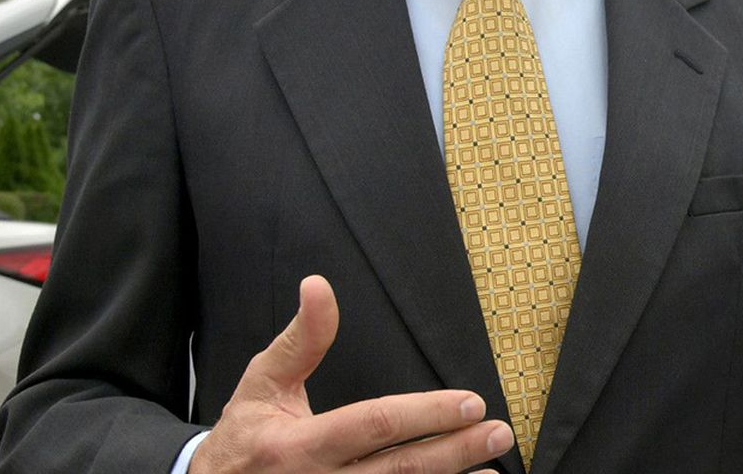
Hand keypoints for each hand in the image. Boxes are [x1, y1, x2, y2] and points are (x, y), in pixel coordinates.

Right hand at [191, 275, 512, 473]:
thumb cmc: (244, 437)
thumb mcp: (263, 382)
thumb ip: (301, 339)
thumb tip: (319, 286)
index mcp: (298, 446)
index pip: (374, 425)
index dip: (425, 414)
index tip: (469, 402)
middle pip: (400, 469)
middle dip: (454, 451)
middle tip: (498, 432)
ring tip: (492, 466)